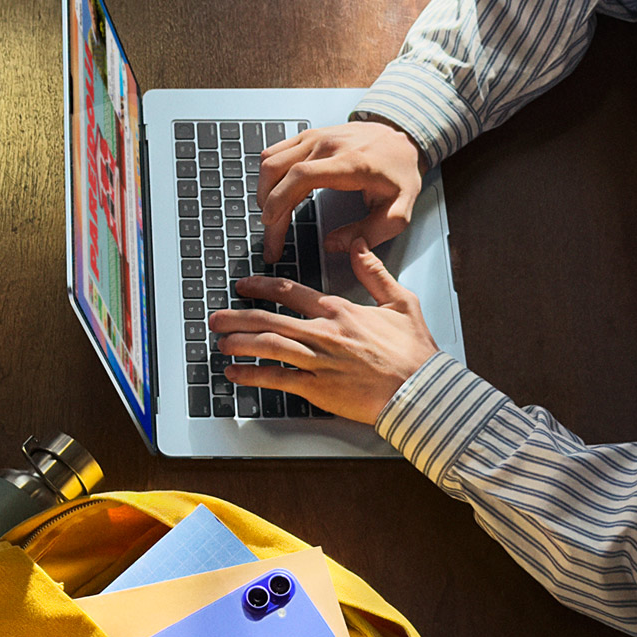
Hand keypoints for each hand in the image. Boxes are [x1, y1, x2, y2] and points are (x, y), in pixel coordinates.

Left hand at [209, 250, 439, 425]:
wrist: (421, 391)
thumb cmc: (414, 353)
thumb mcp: (401, 302)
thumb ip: (375, 272)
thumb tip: (359, 245)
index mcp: (340, 311)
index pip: (290, 293)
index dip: (262, 287)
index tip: (243, 285)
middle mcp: (324, 333)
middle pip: (269, 319)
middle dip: (237, 317)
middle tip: (215, 318)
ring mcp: (318, 361)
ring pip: (268, 345)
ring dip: (239, 342)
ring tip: (220, 342)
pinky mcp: (318, 388)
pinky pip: (277, 379)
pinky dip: (252, 376)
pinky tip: (235, 374)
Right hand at [256, 121, 422, 261]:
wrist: (402, 137)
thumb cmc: (400, 173)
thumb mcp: (399, 211)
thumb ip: (371, 233)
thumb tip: (334, 244)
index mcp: (349, 163)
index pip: (301, 176)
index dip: (279, 199)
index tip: (271, 223)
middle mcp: (328, 145)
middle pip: (278, 170)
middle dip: (267, 207)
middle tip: (272, 237)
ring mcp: (316, 137)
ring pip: (270, 159)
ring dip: (264, 190)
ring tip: (272, 217)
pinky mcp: (309, 136)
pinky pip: (275, 151)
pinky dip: (269, 175)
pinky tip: (276, 194)